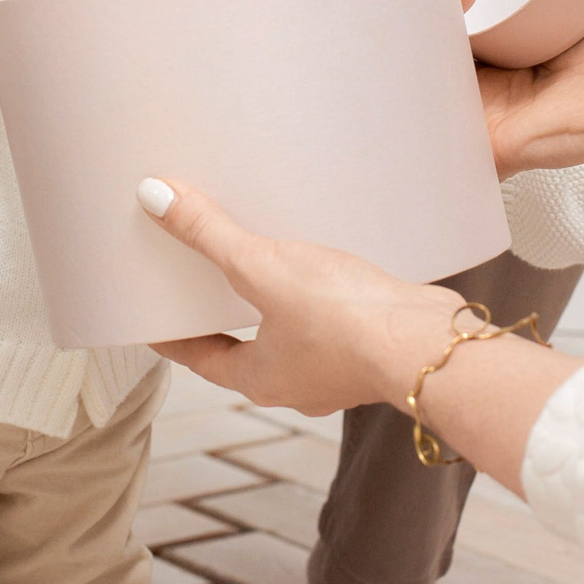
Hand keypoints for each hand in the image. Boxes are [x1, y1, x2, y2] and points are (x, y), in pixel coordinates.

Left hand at [137, 178, 462, 415]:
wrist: (428, 342)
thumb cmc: (346, 322)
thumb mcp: (263, 267)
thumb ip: (210, 233)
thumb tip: (154, 198)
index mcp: (259, 379)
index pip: (201, 359)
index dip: (175, 337)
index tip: (156, 321)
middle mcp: (297, 384)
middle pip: (247, 350)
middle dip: (229, 318)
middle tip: (209, 284)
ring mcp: (339, 370)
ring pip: (294, 338)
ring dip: (280, 308)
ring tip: (272, 266)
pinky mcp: (373, 347)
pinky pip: (336, 323)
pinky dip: (323, 301)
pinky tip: (331, 270)